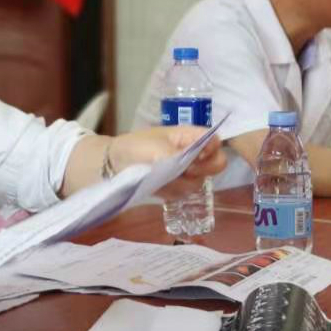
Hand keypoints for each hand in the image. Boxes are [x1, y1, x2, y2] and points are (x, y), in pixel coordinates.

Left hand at [111, 125, 225, 196]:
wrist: (114, 164)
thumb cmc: (135, 148)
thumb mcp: (155, 149)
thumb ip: (177, 155)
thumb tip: (190, 163)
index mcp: (189, 136)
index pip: (215, 141)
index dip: (211, 150)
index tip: (197, 157)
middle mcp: (192, 153)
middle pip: (216, 164)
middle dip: (200, 170)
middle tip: (182, 170)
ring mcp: (186, 171)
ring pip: (199, 182)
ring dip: (181, 182)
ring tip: (162, 177)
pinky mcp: (177, 186)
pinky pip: (185, 194)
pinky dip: (173, 192)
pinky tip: (159, 186)